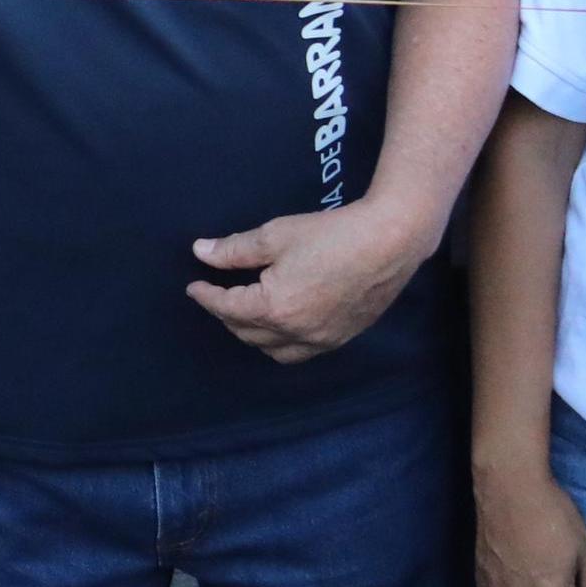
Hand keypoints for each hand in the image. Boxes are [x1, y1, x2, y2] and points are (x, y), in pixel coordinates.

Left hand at [184, 197, 433, 362]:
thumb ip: (235, 249)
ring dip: (252, 334)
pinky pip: (300, 352)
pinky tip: (281, 326)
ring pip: (273, 349)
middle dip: (226, 315)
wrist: (391, 241)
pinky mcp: (342, 338)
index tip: (194, 287)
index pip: (227, 307)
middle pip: (246, 332)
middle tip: (218, 295)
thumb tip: (201, 252)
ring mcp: (321, 340)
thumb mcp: (276, 236)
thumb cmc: (332, 234)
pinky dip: (281, 343)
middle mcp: (296, 333)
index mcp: (274, 308)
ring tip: (245, 313)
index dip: (207, 297)